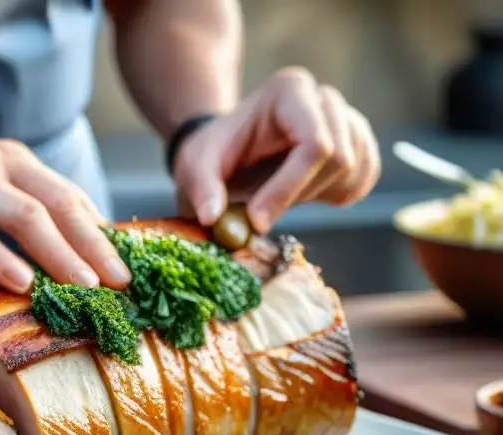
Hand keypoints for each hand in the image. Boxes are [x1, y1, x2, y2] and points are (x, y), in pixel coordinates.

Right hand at [0, 125, 131, 293]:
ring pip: (24, 217)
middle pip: (58, 206)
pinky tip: (21, 283)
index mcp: (18, 164)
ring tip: (84, 286)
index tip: (126, 268)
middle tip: (120, 282)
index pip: (70, 198)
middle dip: (93, 246)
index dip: (101, 234)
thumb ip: (24, 212)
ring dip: (59, 253)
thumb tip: (70, 256)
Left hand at [172, 67, 380, 233]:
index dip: (288, 188)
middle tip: (260, 212)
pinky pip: (361, 181)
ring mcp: (348, 120)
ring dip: (312, 197)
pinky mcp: (360, 145)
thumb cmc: (214, 152)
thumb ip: (202, 187)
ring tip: (276, 195)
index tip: (256, 221)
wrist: (230, 152)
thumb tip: (212, 216)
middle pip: (338, 159)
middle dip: (296, 195)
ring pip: (352, 172)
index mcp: (290, 91)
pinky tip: (301, 194)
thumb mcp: (196, 166)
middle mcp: (326, 99)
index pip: (314, 144)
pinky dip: (333, 198)